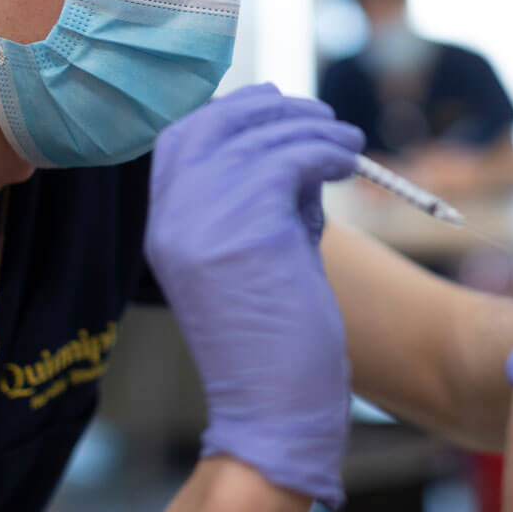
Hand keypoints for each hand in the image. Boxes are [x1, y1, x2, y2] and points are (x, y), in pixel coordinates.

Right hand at [144, 84, 365, 508]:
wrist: (273, 407)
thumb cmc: (270, 333)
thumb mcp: (247, 251)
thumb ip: (256, 196)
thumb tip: (293, 135)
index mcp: (162, 225)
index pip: (181, 137)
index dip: (227, 111)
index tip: (272, 105)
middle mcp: (173, 218)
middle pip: (213, 124)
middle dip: (268, 108)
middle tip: (319, 117)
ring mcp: (204, 223)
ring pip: (261, 139)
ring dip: (314, 129)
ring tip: (349, 143)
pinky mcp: (249, 232)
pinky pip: (290, 161)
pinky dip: (325, 152)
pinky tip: (346, 164)